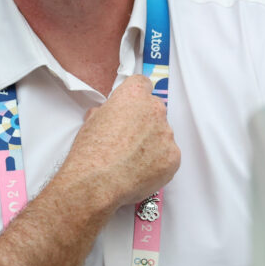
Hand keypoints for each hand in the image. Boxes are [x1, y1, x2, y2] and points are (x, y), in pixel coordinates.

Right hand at [57, 75, 179, 211]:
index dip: (135, 95)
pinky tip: (140, 170)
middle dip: (144, 121)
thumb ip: (108, 111)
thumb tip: (108, 115)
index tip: (131, 105)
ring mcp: (166, 134)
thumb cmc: (91, 151)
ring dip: (151, 142)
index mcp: (133, 95)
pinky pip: (168, 155)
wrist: (97, 182)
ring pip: (162, 134)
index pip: (142, 83)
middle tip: (128, 137)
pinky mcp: (173, 157)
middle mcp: (154, 110)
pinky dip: (158, 162)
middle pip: (154, 109)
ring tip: (131, 159)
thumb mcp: (91, 120)